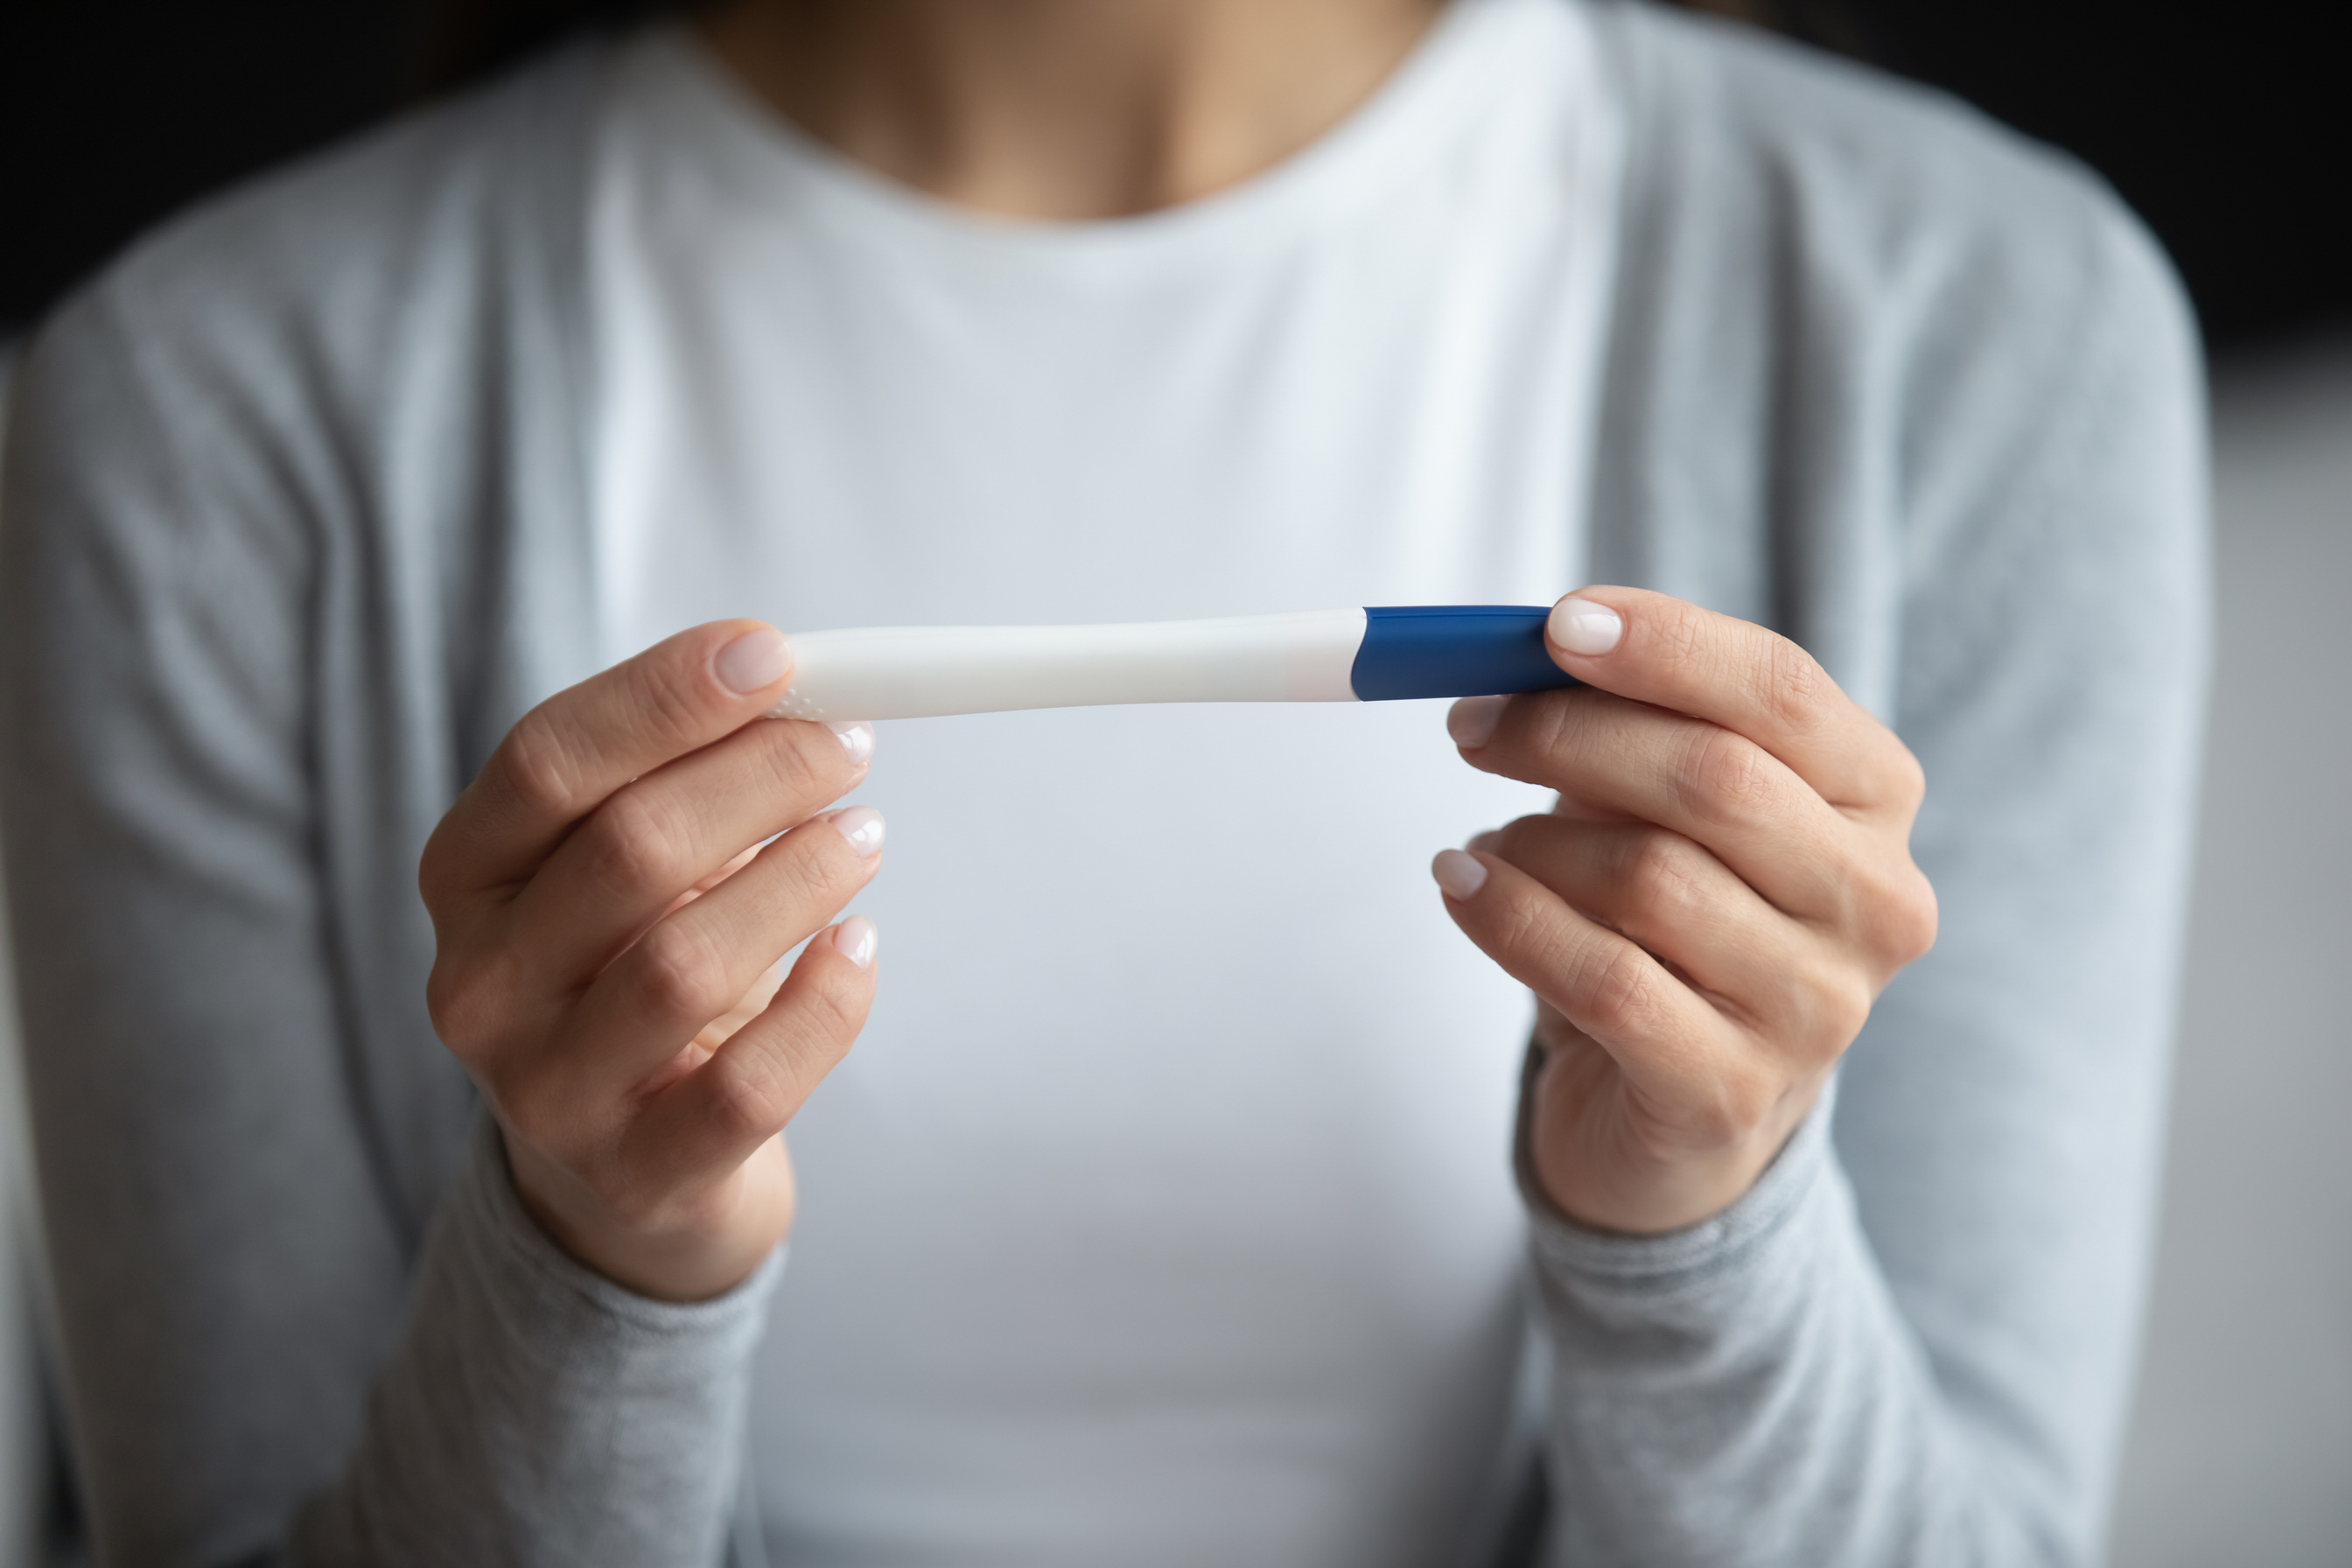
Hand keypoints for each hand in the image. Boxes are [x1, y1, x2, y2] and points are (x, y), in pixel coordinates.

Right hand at [419, 621, 883, 1299]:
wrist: (626, 1172)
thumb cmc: (634, 972)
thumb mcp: (627, 866)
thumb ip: (682, 774)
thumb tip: (793, 681)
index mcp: (467, 875)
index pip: (547, 762)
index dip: (665, 698)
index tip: (773, 653)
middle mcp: (481, 984)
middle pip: (627, 850)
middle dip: (760, 779)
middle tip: (848, 748)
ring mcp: (549, 1090)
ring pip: (687, 964)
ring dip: (800, 880)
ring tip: (863, 838)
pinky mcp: (637, 1173)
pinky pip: (751, 1084)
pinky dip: (825, 1003)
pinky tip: (859, 948)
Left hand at [1433, 589, 1936, 1234]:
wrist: (1678, 1109)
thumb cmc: (1671, 920)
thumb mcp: (1666, 802)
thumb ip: (1626, 720)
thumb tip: (1520, 651)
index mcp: (1877, 797)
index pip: (1781, 691)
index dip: (1665, 646)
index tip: (1554, 624)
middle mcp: (1875, 901)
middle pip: (1714, 778)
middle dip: (1567, 735)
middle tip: (1471, 727)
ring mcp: (1816, 1007)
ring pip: (1649, 879)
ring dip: (1535, 843)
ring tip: (1491, 843)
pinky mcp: (1731, 1090)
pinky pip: (1604, 979)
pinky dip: (1511, 918)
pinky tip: (1462, 886)